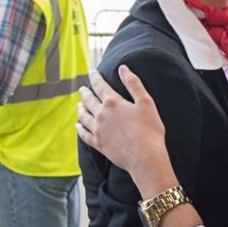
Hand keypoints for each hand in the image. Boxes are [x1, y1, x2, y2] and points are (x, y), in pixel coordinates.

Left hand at [76, 66, 171, 197]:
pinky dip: (79, 129)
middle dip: (85, 92)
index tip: (92, 72)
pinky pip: (84, 134)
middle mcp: (101, 115)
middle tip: (83, 88)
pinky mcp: (98, 144)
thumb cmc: (149, 130)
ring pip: (83, 116)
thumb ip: (134, 84)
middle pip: (89, 100)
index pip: (100, 86)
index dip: (95, 77)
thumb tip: (123, 68)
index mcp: (113, 102)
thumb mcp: (145, 103)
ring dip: (80, 109)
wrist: (145, 158)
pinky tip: (78, 126)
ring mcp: (98, 130)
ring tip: (79, 104)